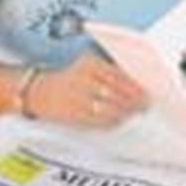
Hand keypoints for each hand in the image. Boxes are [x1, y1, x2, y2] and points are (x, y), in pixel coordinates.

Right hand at [28, 55, 147, 127]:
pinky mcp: (73, 115)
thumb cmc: (70, 78)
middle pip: (116, 92)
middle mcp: (83, 79)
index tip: (147, 91)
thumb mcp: (88, 66)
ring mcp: (77, 98)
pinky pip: (98, 120)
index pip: (119, 75)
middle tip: (144, 104)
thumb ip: (110, 71)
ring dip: (125, 112)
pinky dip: (112, 121)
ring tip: (134, 112)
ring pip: (109, 108)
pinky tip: (119, 119)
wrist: (39, 92)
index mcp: (89, 64)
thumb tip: (137, 82)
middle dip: (134, 100)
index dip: (136, 86)